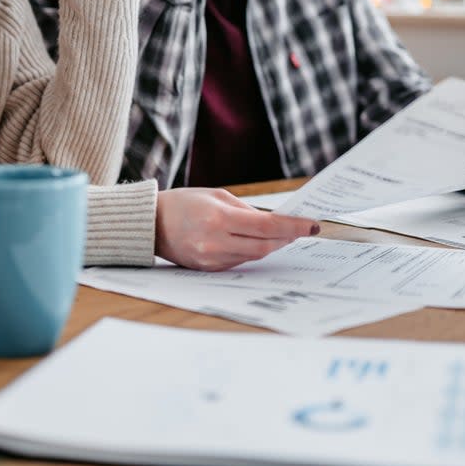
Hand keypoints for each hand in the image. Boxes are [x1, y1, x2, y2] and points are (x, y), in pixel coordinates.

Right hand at [155, 188, 319, 270]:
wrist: (151, 224)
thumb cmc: (184, 203)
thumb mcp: (217, 195)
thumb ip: (247, 210)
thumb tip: (276, 222)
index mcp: (218, 217)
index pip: (267, 226)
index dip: (294, 227)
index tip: (312, 225)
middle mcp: (215, 241)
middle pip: (265, 246)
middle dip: (286, 238)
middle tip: (300, 230)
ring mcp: (212, 259)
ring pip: (254, 256)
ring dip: (270, 245)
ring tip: (281, 234)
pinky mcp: (209, 269)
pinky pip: (239, 262)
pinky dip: (252, 252)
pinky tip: (256, 243)